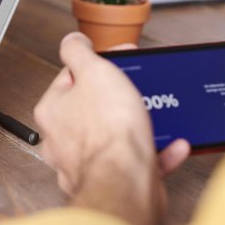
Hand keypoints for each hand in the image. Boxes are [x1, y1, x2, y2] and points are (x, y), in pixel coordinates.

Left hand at [34, 33, 189, 224]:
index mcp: (52, 110)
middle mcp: (62, 139)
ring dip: (140, 125)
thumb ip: (78, 52)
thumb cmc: (108, 132)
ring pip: (114, 136)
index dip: (97, 65)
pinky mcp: (112, 181)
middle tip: (138, 90)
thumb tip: (72, 40)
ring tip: (155, 116)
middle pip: (93, 106)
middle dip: (119, 97)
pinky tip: (171, 145)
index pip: (70, 77)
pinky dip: (156, 152)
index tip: (116, 61)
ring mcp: (86, 163)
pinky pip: (135, 162)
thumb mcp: (95, 72)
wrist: (125, 183)